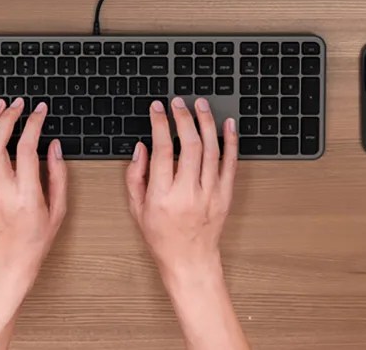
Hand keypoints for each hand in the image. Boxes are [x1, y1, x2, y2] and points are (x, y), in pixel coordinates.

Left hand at [0, 98, 67, 349]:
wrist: (5, 267)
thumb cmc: (33, 243)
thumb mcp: (58, 212)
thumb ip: (57, 176)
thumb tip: (53, 147)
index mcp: (24, 196)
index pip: (25, 148)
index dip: (33, 124)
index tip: (40, 111)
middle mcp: (0, 191)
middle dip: (8, 116)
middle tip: (18, 104)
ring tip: (0, 106)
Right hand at [126, 98, 247, 349]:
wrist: (190, 262)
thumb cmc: (162, 238)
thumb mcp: (137, 209)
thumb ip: (135, 176)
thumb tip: (141, 147)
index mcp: (163, 196)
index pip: (162, 150)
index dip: (160, 124)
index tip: (158, 108)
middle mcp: (188, 194)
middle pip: (189, 146)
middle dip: (184, 118)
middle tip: (179, 102)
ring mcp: (210, 195)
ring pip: (211, 151)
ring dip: (206, 123)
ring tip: (201, 105)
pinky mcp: (225, 196)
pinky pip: (230, 164)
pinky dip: (230, 142)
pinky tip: (227, 125)